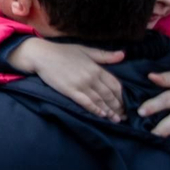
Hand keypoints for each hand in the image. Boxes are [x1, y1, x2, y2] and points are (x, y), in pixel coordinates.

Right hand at [7, 38, 124, 120]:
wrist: (41, 55)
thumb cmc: (62, 51)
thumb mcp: (85, 50)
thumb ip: (104, 55)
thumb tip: (122, 55)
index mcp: (96, 68)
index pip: (115, 85)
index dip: (122, 96)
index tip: (127, 104)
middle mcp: (91, 77)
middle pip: (109, 95)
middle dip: (118, 107)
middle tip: (124, 116)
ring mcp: (81, 85)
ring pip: (100, 101)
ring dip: (109, 111)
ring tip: (116, 119)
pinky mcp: (70, 91)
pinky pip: (86, 102)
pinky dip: (95, 110)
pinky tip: (102, 115)